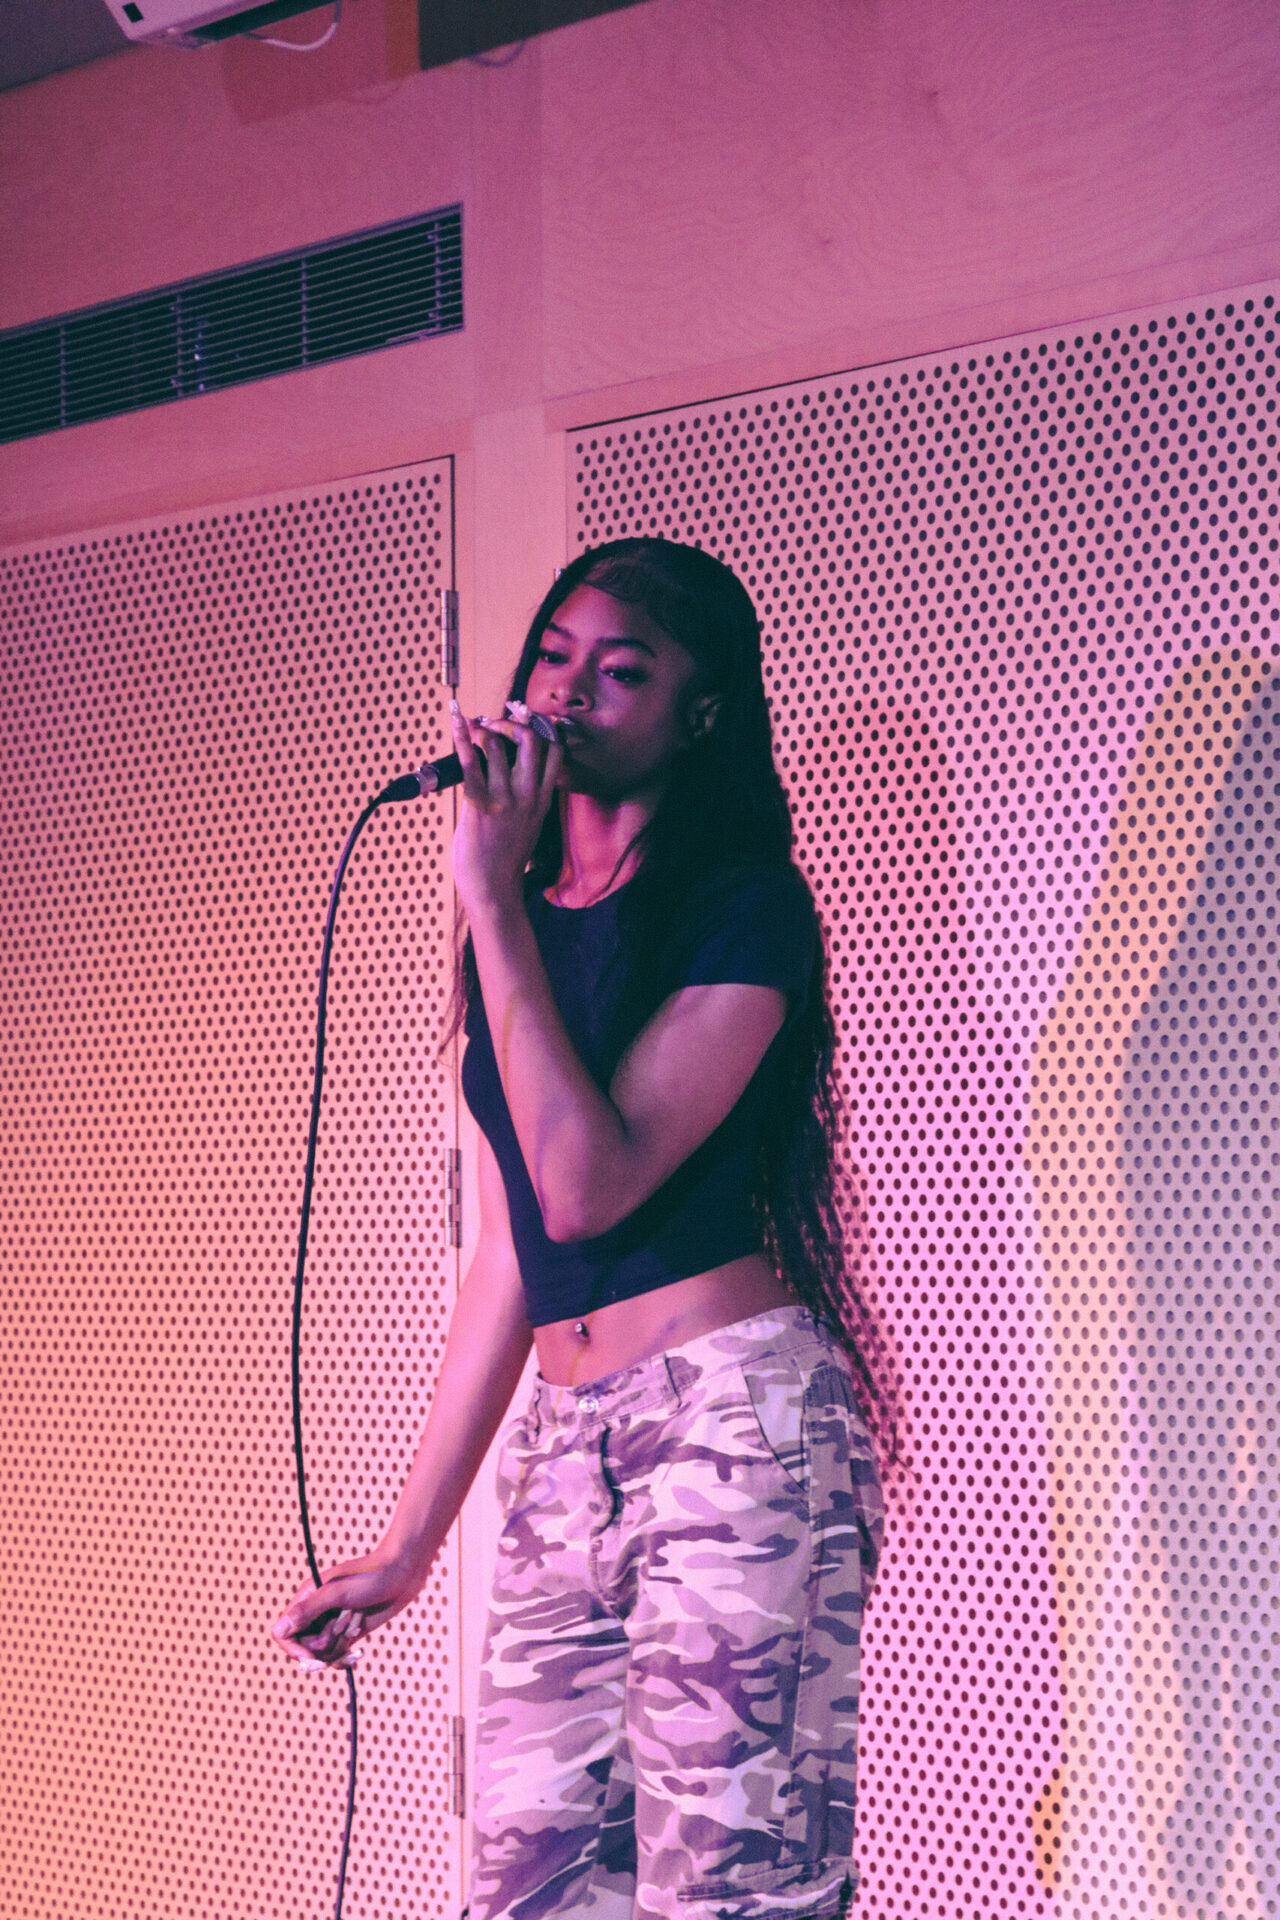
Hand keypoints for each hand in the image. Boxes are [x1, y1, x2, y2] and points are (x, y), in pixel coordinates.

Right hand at [271, 1549, 422, 1671]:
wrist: (403, 1572)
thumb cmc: (371, 1576)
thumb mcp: (339, 1593)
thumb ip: (308, 1610)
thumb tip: (278, 1630)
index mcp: (307, 1598)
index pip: (283, 1632)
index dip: (293, 1649)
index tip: (310, 1659)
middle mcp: (316, 1613)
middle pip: (302, 1647)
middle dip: (320, 1649)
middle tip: (342, 1635)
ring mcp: (332, 1624)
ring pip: (320, 1654)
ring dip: (337, 1650)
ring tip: (355, 1626)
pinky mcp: (347, 1633)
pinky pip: (336, 1656)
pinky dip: (345, 1658)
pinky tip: (357, 1654)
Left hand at [450, 702, 561, 917]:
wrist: (494, 889)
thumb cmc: (505, 858)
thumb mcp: (528, 823)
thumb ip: (526, 796)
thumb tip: (509, 766)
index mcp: (544, 798)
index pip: (555, 750)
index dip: (543, 725)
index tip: (527, 716)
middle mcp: (528, 795)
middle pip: (531, 738)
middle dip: (511, 722)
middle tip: (495, 724)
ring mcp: (505, 800)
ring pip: (497, 746)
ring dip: (481, 731)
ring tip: (472, 730)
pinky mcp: (479, 806)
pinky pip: (470, 762)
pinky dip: (462, 737)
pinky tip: (457, 724)